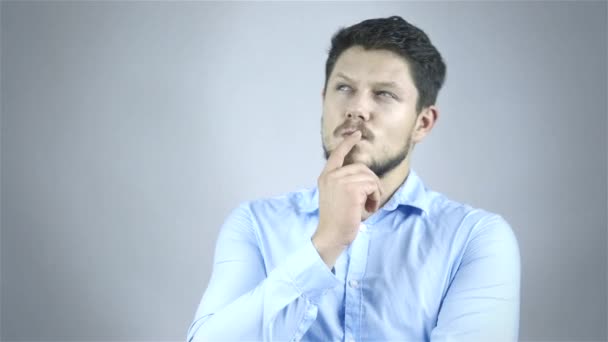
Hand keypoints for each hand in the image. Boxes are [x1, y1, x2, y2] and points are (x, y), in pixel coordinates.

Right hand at [312, 131, 382, 267]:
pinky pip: (373, 186)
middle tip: (372, 200)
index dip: (347, 144)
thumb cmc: (336, 221)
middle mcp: (331, 176)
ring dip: (375, 192)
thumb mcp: (336, 196)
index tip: (356, 134)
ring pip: (369, 177)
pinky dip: (375, 198)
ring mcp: (341, 181)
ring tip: (370, 206)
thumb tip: (366, 176)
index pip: (336, 155)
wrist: (331, 235)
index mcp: (325, 177)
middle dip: (371, 182)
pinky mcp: (352, 189)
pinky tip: (370, 209)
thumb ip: (344, 183)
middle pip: (361, 168)